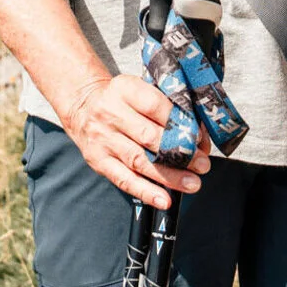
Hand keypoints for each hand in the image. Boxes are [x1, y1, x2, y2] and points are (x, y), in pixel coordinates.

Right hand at [63, 74, 211, 209]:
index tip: (199, 136)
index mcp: (125, 89)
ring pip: (139, 161)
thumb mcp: (139, 87)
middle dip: (180, 153)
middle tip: (203, 164)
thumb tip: (198, 132)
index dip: (178, 122)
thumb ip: (165, 103)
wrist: (83, 105)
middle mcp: (111, 114)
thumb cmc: (122, 98)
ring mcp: (104, 139)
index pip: (154, 105)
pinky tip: (164, 200)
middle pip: (149, 136)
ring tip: (192, 184)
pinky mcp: (99, 162)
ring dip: (169, 176)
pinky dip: (146, 192)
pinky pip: (124, 180)